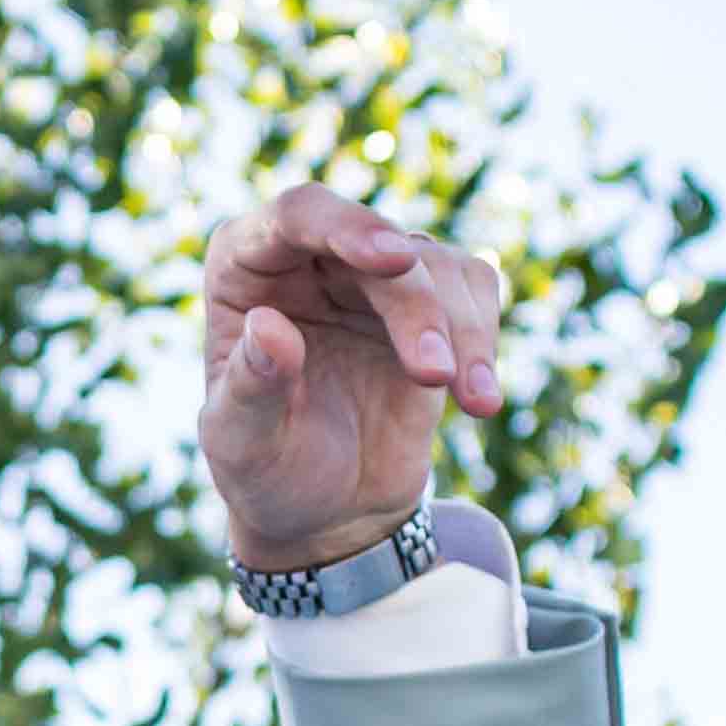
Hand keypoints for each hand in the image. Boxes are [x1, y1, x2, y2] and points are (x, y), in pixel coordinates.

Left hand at [197, 184, 502, 568]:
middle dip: (416, 306)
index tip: (393, 259)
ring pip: (438, 266)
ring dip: (462, 330)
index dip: (346, 226)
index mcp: (246, 266)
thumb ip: (250, 386)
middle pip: (382, 244)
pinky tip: (478, 398)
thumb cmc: (266, 470)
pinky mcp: (428, 304)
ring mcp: (372, 277)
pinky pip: (473, 288)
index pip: (299, 213)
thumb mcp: (241, 442)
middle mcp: (310, 256)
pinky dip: (484, 339)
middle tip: (434, 378)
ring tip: (471, 403)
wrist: (324, 512)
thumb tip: (268, 326)